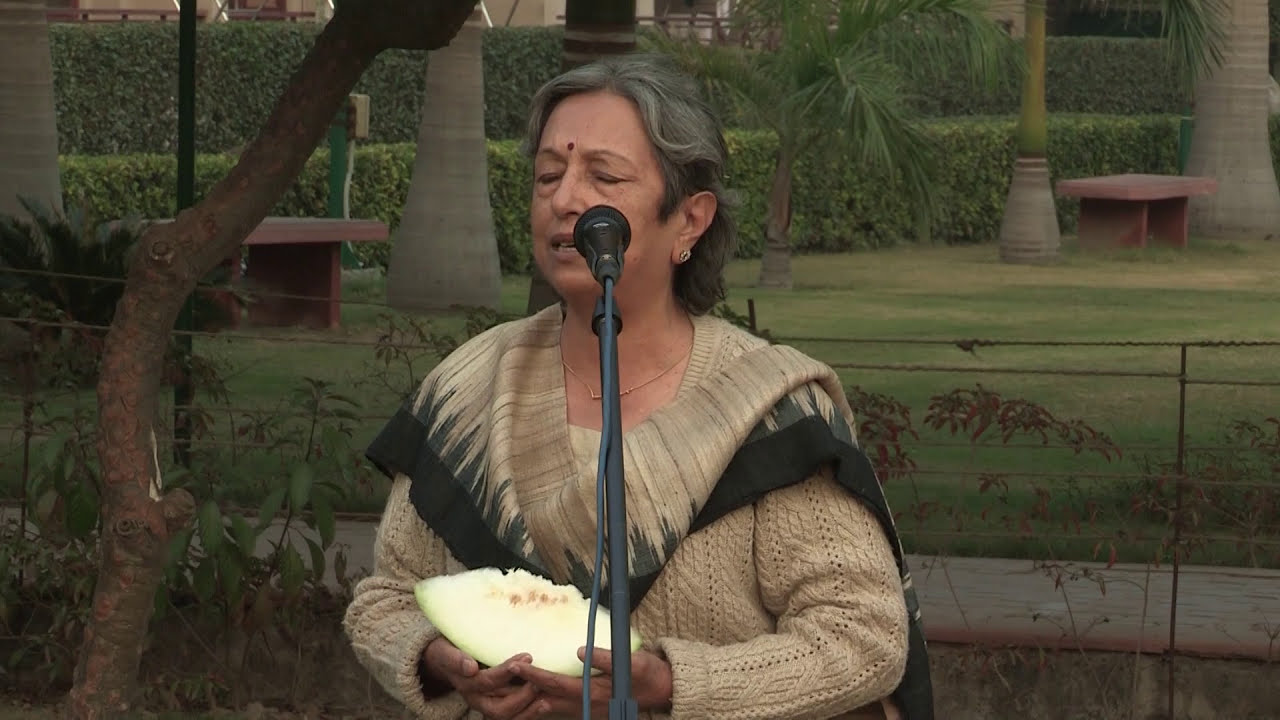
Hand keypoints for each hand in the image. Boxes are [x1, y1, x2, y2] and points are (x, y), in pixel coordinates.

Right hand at [422, 636, 546, 718]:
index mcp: (465, 684)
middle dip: (522, 696)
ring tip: (546, 699)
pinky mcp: (495, 707)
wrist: (442, 663)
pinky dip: (528, 713)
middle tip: (540, 680)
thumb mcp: (446, 651)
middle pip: (500, 708)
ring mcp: (486, 706)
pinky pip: (513, 717)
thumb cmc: (448, 652)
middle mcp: (476, 699)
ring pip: (507, 717)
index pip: (487, 681)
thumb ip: (456, 659)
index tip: (527, 655)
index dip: (507, 671)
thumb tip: (469, 668)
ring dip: (528, 710)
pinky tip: (544, 704)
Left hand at [511, 647, 672, 717]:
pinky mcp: (583, 710)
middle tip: (495, 682)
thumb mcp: (631, 662)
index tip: (516, 664)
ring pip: (545, 709)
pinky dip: (536, 703)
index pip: (555, 684)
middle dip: (519, 692)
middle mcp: (583, 705)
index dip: (534, 674)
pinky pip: (553, 710)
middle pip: (542, 701)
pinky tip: (525, 696)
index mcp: (591, 693)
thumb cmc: (646, 674)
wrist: (660, 691)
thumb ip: (605, 657)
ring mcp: (582, 710)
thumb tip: (580, 651)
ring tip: (502, 691)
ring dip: (523, 701)